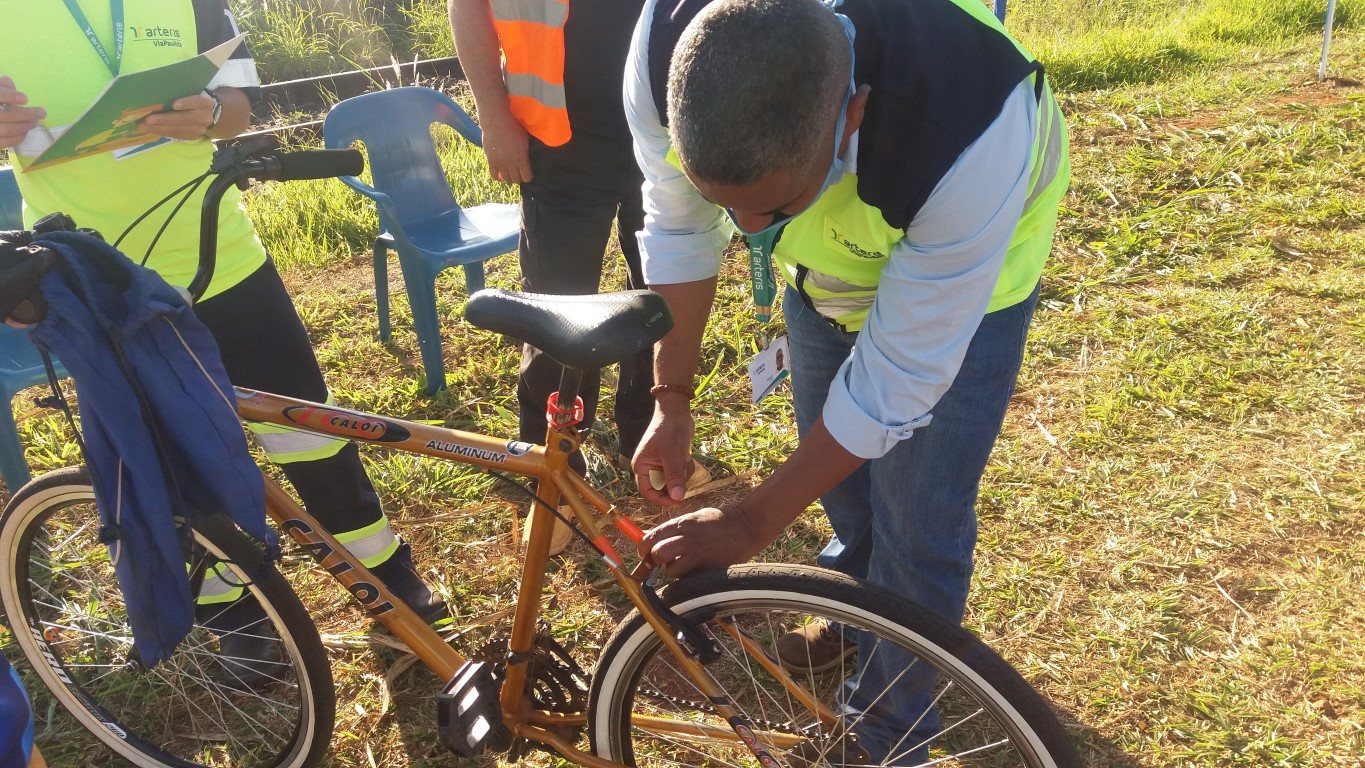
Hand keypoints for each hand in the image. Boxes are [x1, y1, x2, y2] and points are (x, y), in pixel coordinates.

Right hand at [0, 77, 45, 149]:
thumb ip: (2, 85)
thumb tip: (12, 86)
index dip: (10, 96)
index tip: (25, 99)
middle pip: (3, 115)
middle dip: (25, 114)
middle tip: (42, 113)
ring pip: (5, 129)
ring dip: (24, 126)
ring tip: (35, 122)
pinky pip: (3, 142)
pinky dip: (16, 138)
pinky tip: (24, 132)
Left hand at [139, 92, 215, 140]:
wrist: (210, 115)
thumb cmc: (194, 101)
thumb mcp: (192, 94)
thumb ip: (181, 95)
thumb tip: (158, 96)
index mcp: (205, 103)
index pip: (196, 102)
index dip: (185, 103)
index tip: (174, 104)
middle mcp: (204, 117)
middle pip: (183, 118)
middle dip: (164, 119)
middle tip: (148, 120)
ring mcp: (200, 129)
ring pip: (178, 129)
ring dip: (159, 128)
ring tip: (144, 126)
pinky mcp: (193, 137)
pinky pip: (177, 135)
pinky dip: (163, 132)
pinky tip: (152, 130)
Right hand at [480, 114, 532, 183]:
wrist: (496, 121)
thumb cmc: (513, 127)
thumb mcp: (525, 139)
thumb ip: (526, 152)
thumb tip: (529, 160)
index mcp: (521, 158)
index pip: (527, 177)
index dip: (529, 177)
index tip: (529, 173)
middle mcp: (511, 163)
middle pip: (516, 180)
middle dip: (520, 178)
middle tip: (520, 173)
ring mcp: (500, 163)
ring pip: (506, 179)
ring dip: (510, 178)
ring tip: (511, 173)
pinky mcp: (491, 160)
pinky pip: (494, 175)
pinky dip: (499, 177)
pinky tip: (501, 176)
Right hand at [631, 399, 696, 505]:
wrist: (676, 411)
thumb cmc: (669, 430)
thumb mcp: (672, 454)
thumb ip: (674, 476)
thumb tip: (677, 498)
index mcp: (641, 467)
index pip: (648, 492)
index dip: (662, 500)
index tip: (678, 502)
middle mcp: (649, 468)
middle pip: (663, 488)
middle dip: (676, 482)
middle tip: (683, 470)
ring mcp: (661, 465)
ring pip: (675, 482)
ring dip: (683, 473)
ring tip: (684, 458)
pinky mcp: (672, 461)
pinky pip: (681, 473)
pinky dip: (686, 467)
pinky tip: (687, 456)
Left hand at [638, 505, 770, 577]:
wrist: (746, 527)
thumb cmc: (719, 522)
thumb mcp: (693, 518)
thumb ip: (673, 529)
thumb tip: (649, 538)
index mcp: (680, 524)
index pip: (650, 538)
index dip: (644, 548)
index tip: (645, 554)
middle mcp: (686, 539)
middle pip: (657, 555)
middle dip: (656, 561)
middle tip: (663, 562)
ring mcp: (696, 554)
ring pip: (671, 571)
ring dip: (675, 571)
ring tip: (686, 564)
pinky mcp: (706, 568)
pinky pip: (688, 579)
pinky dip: (689, 577)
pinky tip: (698, 568)